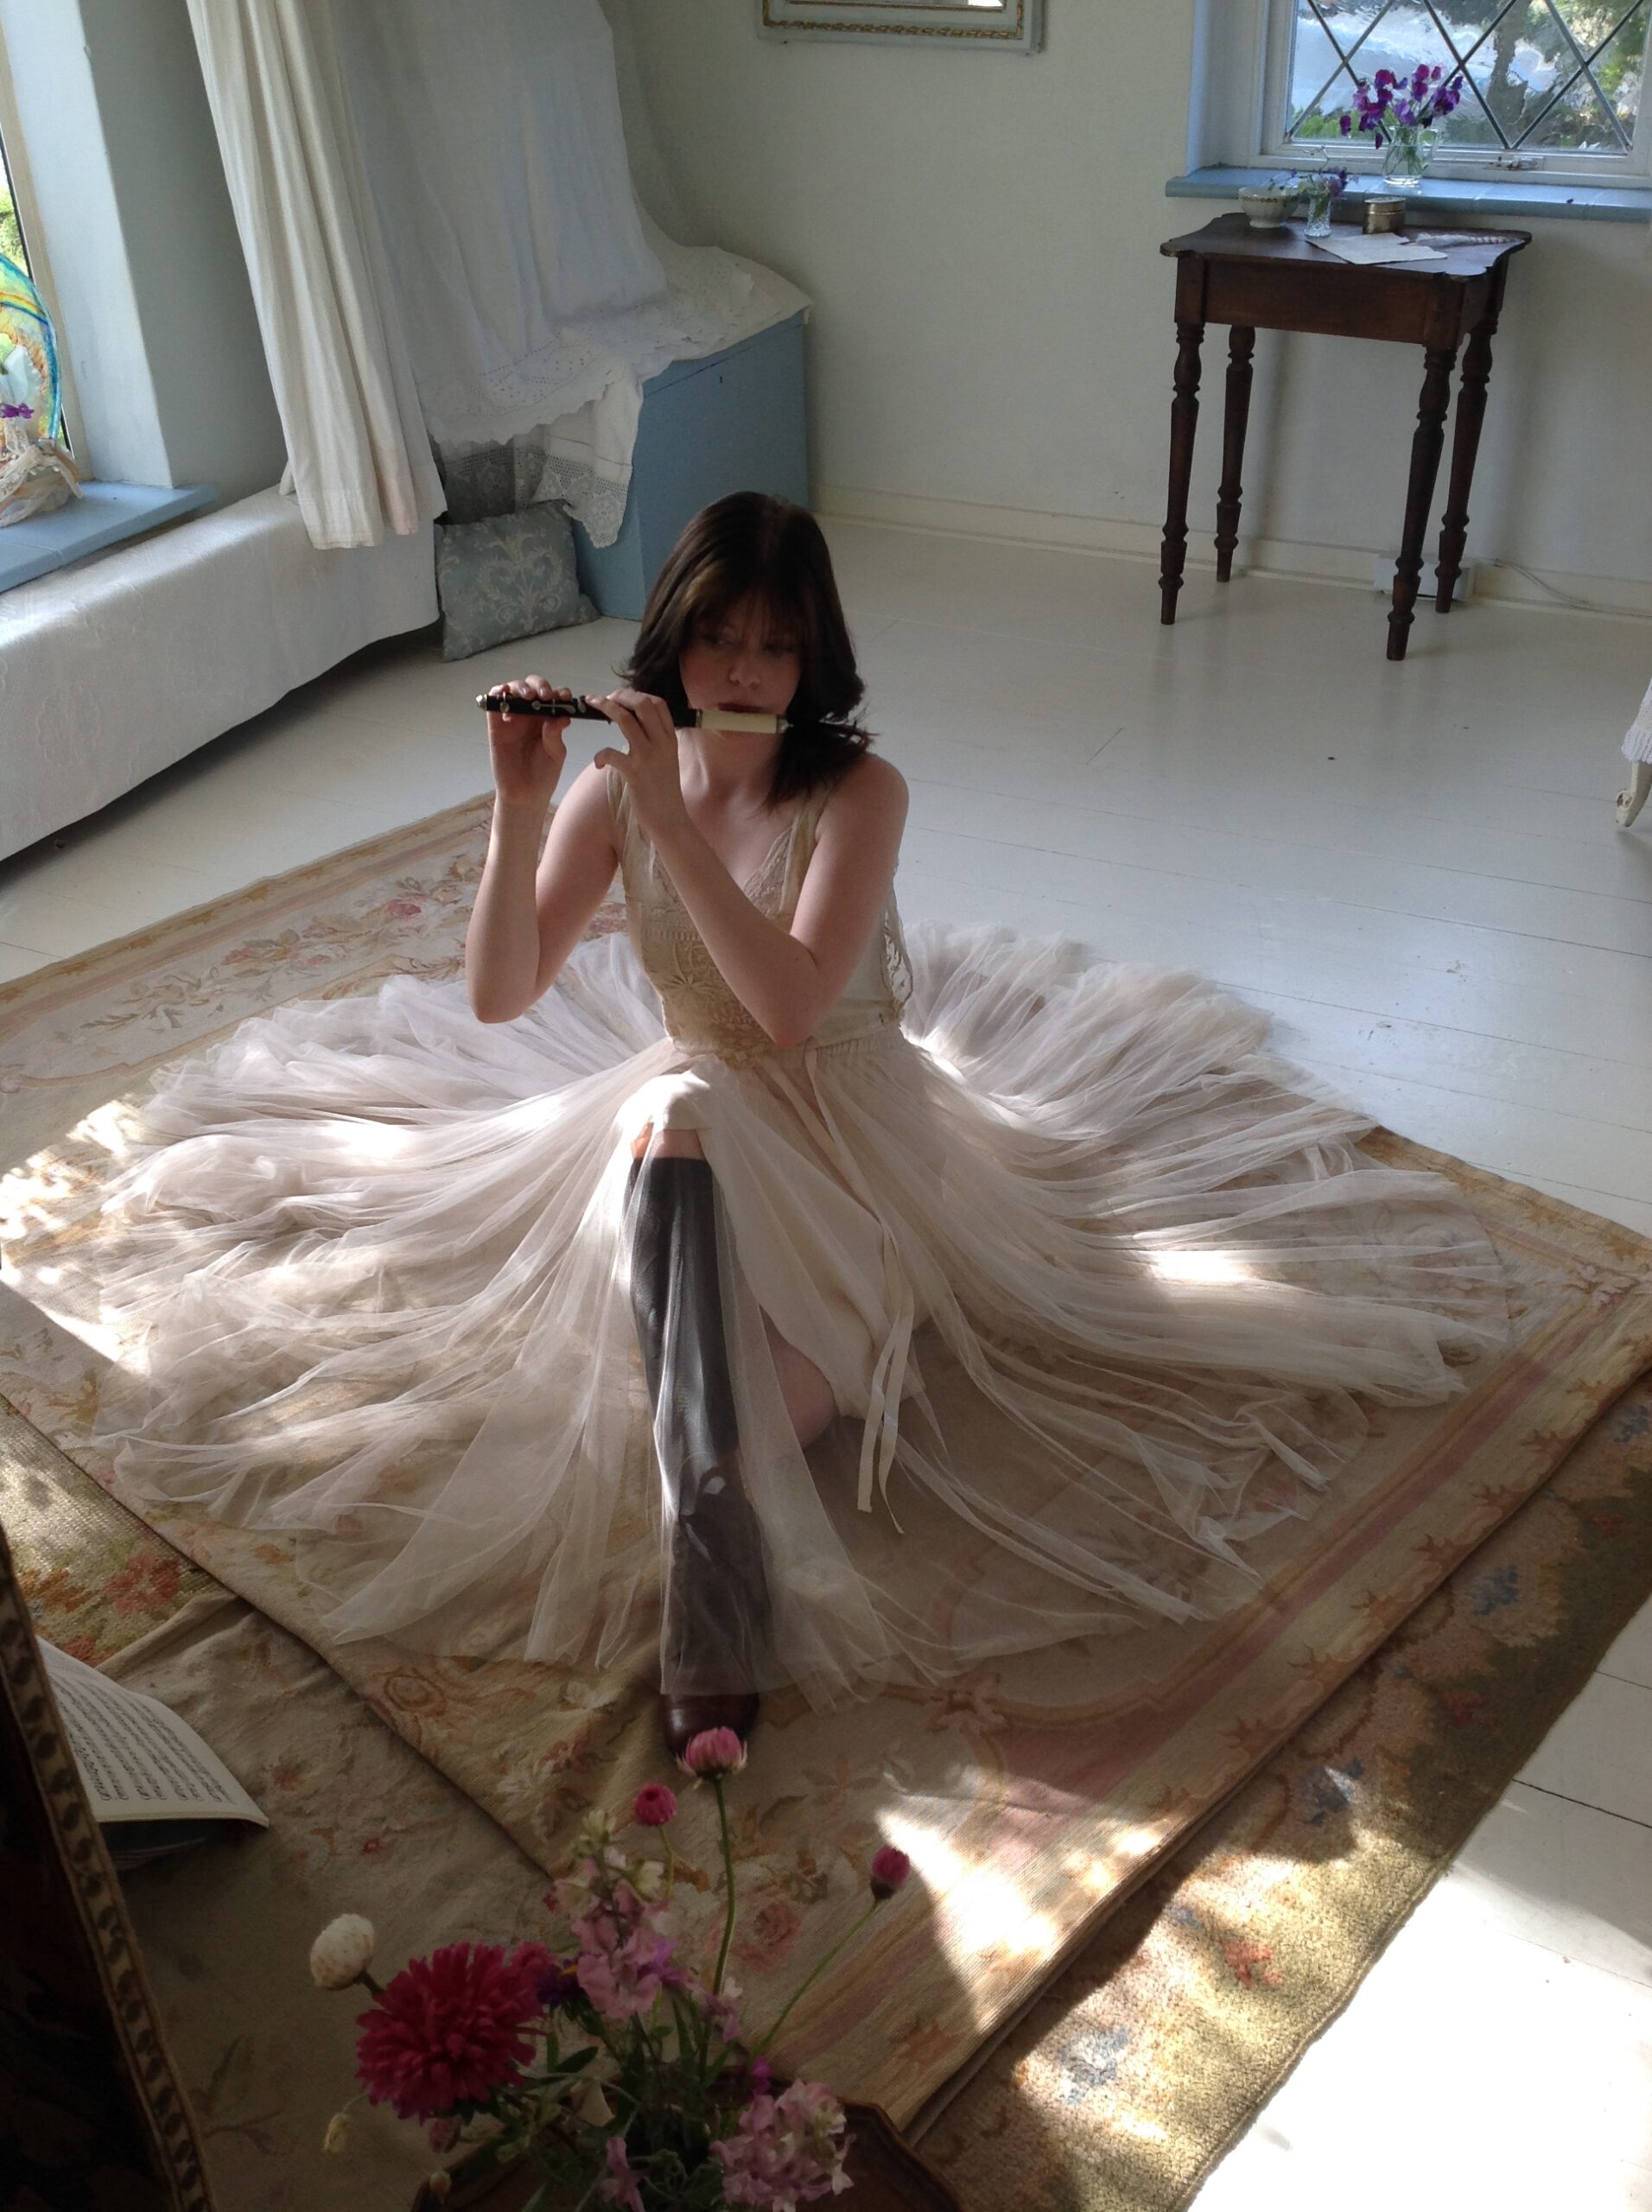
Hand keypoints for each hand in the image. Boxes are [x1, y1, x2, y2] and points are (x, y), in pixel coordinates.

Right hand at [486, 676, 571, 808]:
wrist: (525, 795)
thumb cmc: (543, 775)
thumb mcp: (555, 754)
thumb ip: (555, 736)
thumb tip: (560, 718)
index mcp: (548, 718)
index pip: (553, 697)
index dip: (558, 693)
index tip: (564, 697)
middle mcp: (530, 715)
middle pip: (532, 688)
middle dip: (539, 686)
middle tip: (544, 696)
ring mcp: (512, 719)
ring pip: (513, 691)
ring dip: (519, 687)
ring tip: (527, 697)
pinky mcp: (496, 726)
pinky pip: (493, 705)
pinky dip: (497, 695)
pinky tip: (505, 698)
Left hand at [589, 688, 689, 843]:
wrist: (669, 818)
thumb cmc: (664, 790)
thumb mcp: (667, 758)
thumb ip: (656, 739)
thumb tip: (637, 723)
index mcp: (670, 738)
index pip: (658, 703)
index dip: (637, 694)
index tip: (622, 698)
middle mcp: (661, 743)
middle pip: (642, 704)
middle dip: (620, 696)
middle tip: (604, 699)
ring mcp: (648, 757)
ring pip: (625, 720)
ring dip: (605, 707)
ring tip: (592, 705)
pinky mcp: (634, 773)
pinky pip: (610, 753)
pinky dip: (599, 755)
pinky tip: (598, 763)